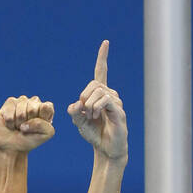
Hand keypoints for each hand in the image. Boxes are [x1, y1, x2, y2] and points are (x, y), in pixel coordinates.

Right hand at [0, 95, 54, 153]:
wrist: (12, 147)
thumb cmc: (29, 140)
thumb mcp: (45, 135)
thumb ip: (43, 125)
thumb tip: (27, 122)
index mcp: (46, 108)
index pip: (46, 108)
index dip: (41, 120)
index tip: (38, 128)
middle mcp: (34, 102)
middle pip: (32, 109)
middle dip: (28, 123)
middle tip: (26, 128)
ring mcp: (21, 101)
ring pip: (20, 112)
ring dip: (18, 124)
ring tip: (18, 127)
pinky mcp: (10, 102)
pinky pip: (10, 111)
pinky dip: (10, 122)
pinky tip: (11, 124)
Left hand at [68, 40, 127, 161]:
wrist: (106, 150)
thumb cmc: (95, 135)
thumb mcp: (79, 123)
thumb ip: (74, 112)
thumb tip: (75, 104)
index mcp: (100, 95)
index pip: (101, 72)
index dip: (102, 58)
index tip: (105, 42)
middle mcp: (110, 95)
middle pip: (94, 83)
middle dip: (84, 96)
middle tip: (83, 111)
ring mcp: (116, 102)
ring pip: (99, 91)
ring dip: (89, 104)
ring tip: (90, 117)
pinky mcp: (119, 111)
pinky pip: (105, 100)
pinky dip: (96, 107)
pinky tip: (95, 116)